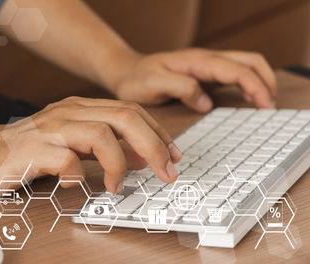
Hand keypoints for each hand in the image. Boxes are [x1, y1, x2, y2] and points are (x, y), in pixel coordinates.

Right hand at [0, 97, 181, 193]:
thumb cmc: (31, 150)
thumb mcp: (75, 145)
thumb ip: (108, 147)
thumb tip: (145, 156)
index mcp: (80, 108)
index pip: (130, 111)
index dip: (158, 133)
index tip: (174, 155)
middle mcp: (68, 112)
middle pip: (124, 117)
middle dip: (154, 145)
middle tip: (166, 171)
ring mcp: (49, 129)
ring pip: (100, 133)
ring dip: (119, 162)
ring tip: (118, 183)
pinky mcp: (31, 150)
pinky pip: (66, 159)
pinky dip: (79, 176)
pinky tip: (76, 184)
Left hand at [109, 48, 276, 112]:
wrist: (126, 72)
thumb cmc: (137, 78)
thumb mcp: (154, 83)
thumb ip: (181, 88)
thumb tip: (206, 102)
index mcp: (197, 61)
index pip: (237, 70)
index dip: (255, 86)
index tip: (264, 106)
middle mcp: (206, 60)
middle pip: (249, 61)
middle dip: (266, 80)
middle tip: (270, 106)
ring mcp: (206, 66)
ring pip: (244, 66)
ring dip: (259, 82)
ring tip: (264, 104)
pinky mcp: (203, 75)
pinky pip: (233, 75)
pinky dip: (247, 85)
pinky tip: (247, 100)